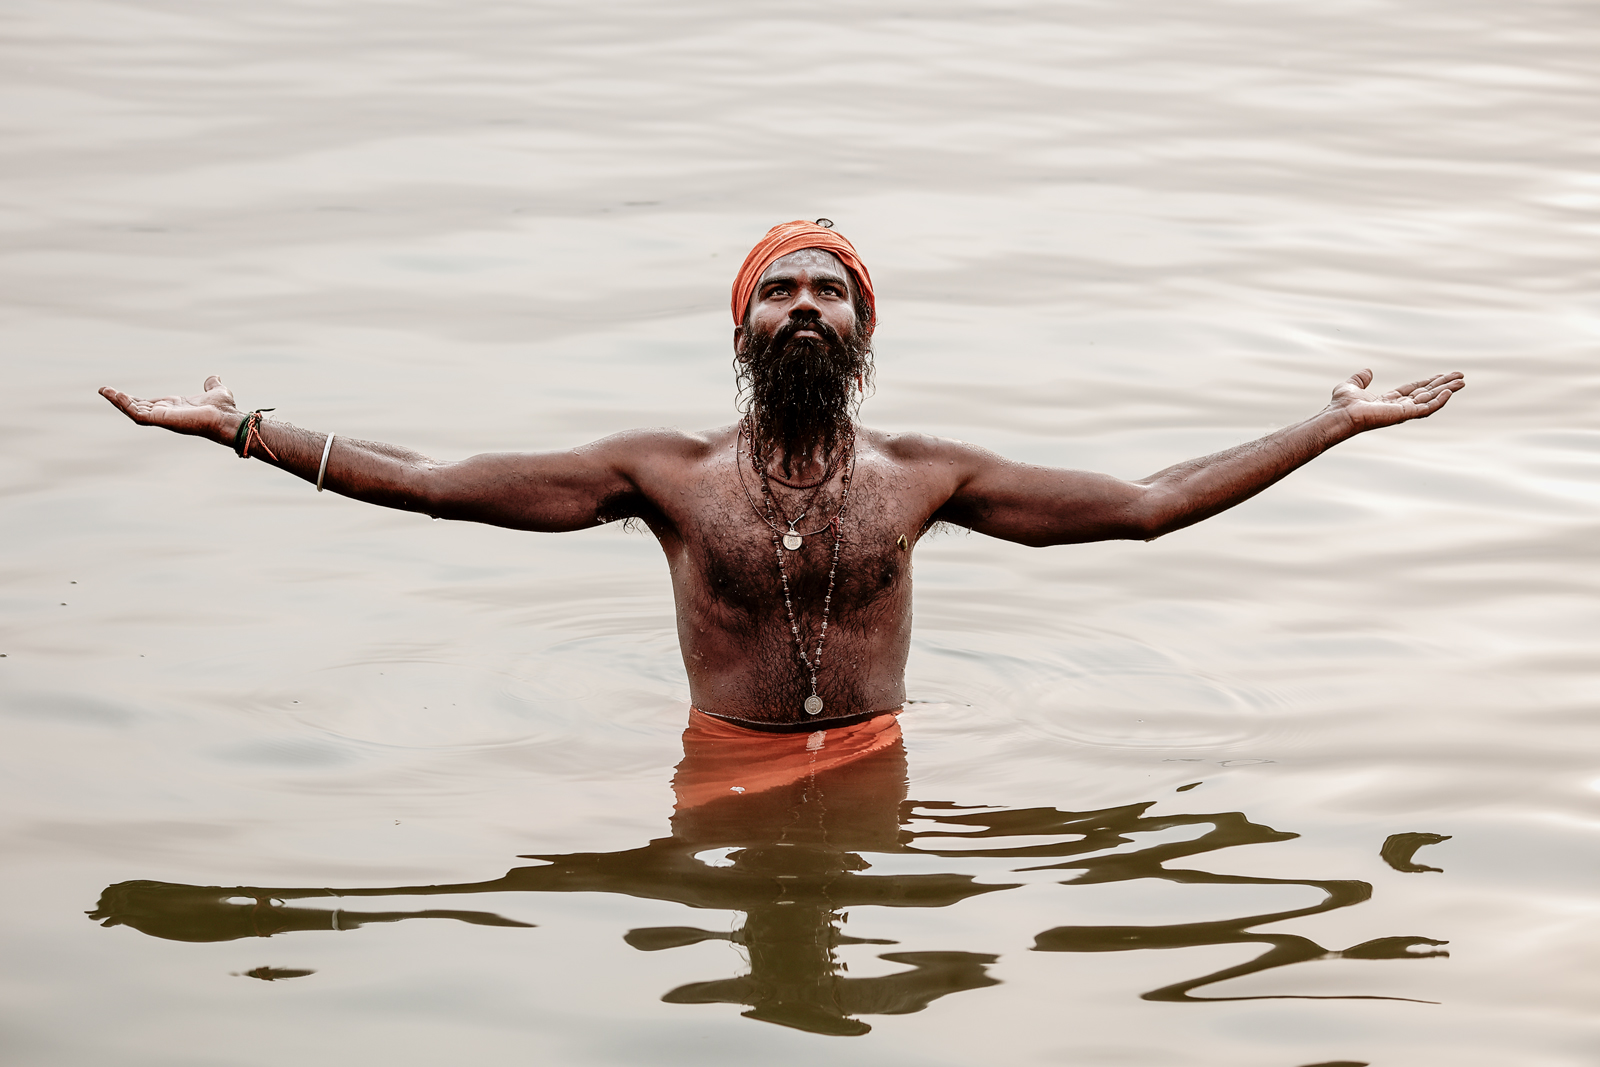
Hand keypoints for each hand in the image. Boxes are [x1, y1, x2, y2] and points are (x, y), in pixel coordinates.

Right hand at [100, 375, 242, 443]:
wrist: (228, 418)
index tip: (120, 392)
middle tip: (104, 390)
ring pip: (134, 412)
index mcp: (174, 407)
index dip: (134, 399)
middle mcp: (167, 414)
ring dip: (119, 402)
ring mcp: (163, 418)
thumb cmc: (223, 409)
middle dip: (121, 400)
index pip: (149, 404)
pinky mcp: (162, 420)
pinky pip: (138, 415)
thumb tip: (214, 378)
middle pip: (137, 408)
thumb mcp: (215, 391)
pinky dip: (126, 406)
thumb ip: (212, 385)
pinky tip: (116, 396)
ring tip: (105, 391)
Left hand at [1327, 368, 1463, 432]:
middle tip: (1460, 377)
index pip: (1413, 390)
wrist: (1341, 414)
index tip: (1442, 376)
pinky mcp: (1404, 415)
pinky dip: (1438, 401)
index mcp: (1388, 401)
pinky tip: (1448, 392)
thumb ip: (1360, 379)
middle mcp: (1398, 407)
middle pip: (1426, 394)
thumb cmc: (1342, 405)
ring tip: (1461, 382)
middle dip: (1443, 385)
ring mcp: (1402, 412)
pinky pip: (1426, 409)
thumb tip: (1367, 371)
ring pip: (1430, 400)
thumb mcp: (1351, 386)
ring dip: (1446, 391)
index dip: (1428, 382)